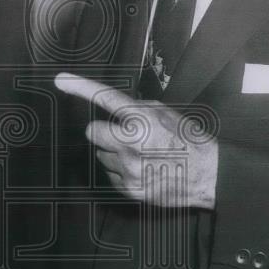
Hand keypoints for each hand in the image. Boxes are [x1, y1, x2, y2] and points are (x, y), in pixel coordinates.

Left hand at [55, 73, 217, 209]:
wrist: (208, 177)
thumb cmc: (189, 141)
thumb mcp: (166, 114)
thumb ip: (138, 109)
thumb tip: (116, 108)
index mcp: (142, 121)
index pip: (106, 98)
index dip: (80, 87)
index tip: (60, 79)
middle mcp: (131, 145)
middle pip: (92, 132)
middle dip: (102, 131)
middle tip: (121, 134)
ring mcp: (128, 170)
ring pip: (100, 155)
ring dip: (113, 152)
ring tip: (140, 155)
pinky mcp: (129, 189)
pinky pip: (110, 175)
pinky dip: (120, 170)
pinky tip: (141, 169)